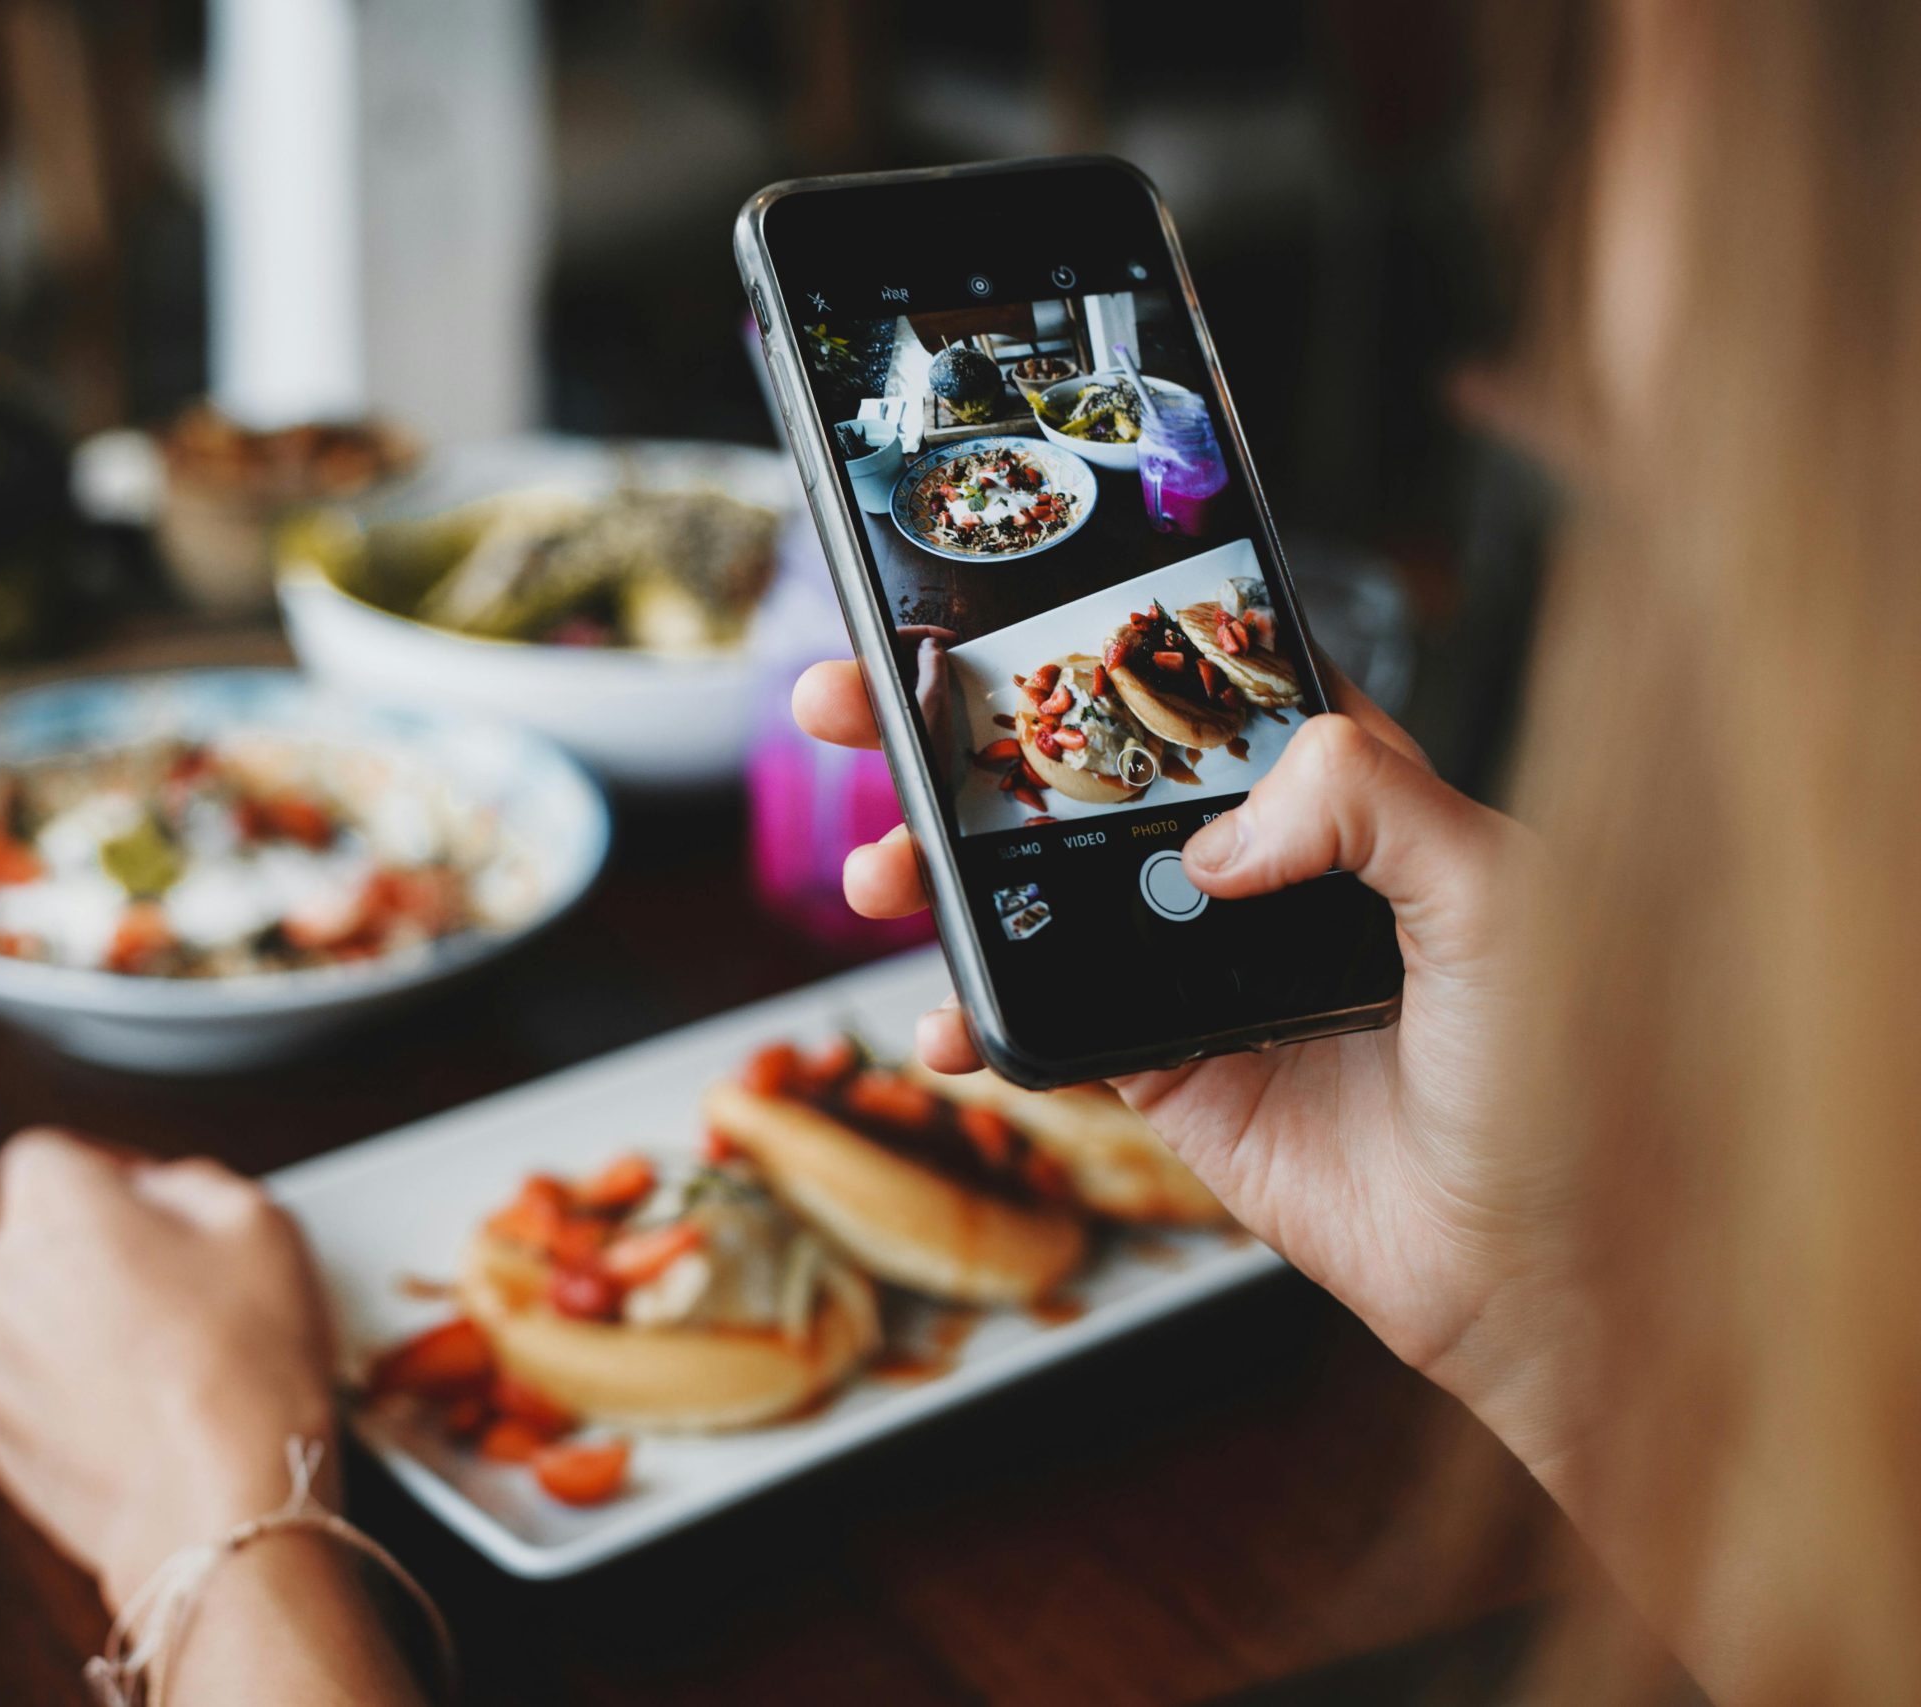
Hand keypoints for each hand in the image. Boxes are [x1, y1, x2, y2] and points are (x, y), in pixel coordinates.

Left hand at [0, 1131, 338, 1609]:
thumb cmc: (244, 1358)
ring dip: (84, 1330)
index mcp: (46, 1201)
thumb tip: (162, 1196)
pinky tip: (150, 1415)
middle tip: (180, 1290)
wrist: (225, 1502)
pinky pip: (38, 1397)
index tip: (163, 1213)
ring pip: (34, 1323)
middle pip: (37, 1242)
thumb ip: (190, 1181)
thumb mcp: (257, 1216)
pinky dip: (79, 1399)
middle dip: (96, 1257)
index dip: (116, 1179)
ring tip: (171, 1362)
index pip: (58, 1158)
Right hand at [792, 662, 1573, 1472]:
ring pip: (1033, 892)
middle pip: (1076, 774)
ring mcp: (1198, 966)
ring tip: (875, 874)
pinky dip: (972, 1026)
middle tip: (848, 703)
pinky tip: (938, 1026)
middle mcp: (1258, 865)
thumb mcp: (1500, 896)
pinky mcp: (1167, 1068)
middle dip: (949, 737)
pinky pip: (1043, 1027)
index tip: (971, 608)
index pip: (1188, 678)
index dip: (1080, 634)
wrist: (1537, 1267)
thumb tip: (1214, 835)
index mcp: (1341, 790)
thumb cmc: (1565, 1072)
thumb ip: (1371, 803)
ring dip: (933, 877)